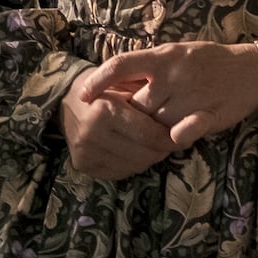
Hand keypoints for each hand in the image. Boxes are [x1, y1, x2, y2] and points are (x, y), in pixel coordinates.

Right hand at [60, 64, 173, 181]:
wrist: (67, 98)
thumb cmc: (106, 87)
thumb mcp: (129, 84)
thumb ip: (154, 103)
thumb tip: (189, 126)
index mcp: (105, 110)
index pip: (150, 135)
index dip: (171, 138)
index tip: (182, 135)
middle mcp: (92, 134)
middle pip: (144, 155)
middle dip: (161, 149)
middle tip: (167, 140)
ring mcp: (85, 153)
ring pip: (135, 166)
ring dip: (148, 157)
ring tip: (149, 143)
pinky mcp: (83, 165)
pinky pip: (121, 172)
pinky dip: (132, 163)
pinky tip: (132, 150)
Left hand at [98, 37, 257, 155]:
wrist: (252, 70)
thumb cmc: (207, 61)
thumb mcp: (175, 53)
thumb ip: (147, 67)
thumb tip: (112, 80)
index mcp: (163, 56)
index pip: (120, 65)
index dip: (98, 80)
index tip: (83, 95)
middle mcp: (174, 75)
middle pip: (135, 104)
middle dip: (132, 113)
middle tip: (132, 116)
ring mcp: (191, 96)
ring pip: (155, 122)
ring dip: (153, 127)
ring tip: (160, 124)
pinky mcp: (207, 115)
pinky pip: (182, 132)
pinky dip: (175, 136)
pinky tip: (176, 134)